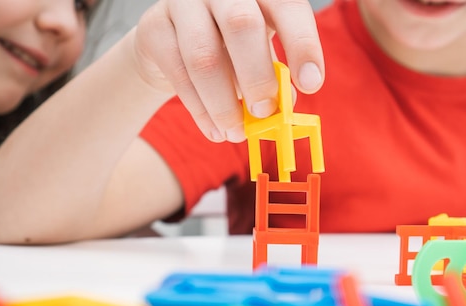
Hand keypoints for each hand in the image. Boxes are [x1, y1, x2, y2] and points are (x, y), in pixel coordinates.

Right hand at [133, 0, 324, 142]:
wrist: (169, 42)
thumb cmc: (228, 48)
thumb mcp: (258, 54)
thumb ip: (275, 75)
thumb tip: (287, 107)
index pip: (287, 6)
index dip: (303, 44)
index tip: (311, 83)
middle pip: (242, 25)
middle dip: (257, 77)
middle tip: (265, 113)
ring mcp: (182, 3)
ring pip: (204, 56)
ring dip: (224, 104)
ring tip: (237, 132)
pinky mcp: (154, 27)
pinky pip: (179, 74)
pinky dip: (201, 111)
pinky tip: (215, 131)